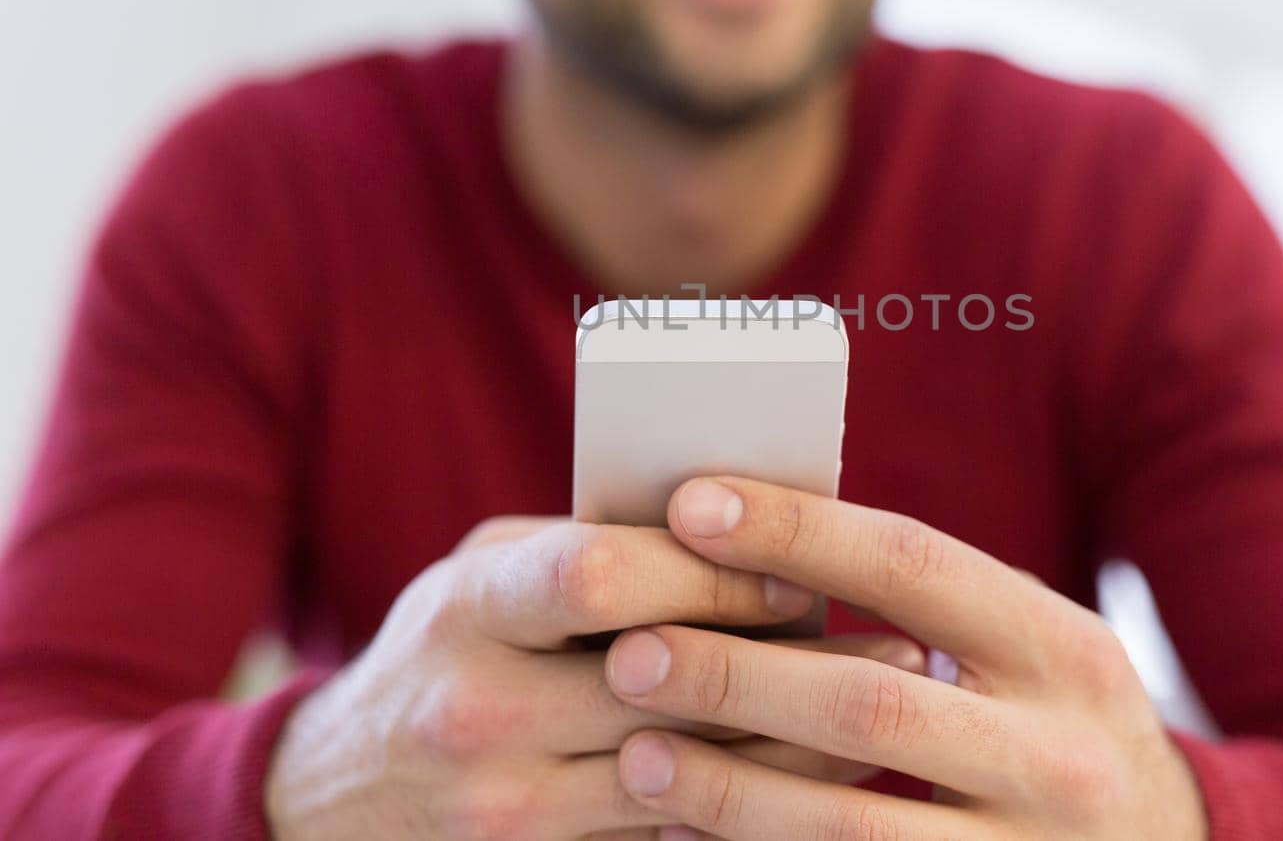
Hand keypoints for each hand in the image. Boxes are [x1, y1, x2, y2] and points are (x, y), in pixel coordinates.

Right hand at [264, 516, 925, 838]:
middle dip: (785, 663)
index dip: (713, 572)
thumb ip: (588, 547)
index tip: (801, 573)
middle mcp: (479, 712)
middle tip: (890, 649)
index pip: (603, 575)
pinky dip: (747, 804)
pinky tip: (814, 778)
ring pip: (689, 776)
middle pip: (665, 682)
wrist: (334, 799)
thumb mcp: (486, 576)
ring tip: (882, 712)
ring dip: (797, 747)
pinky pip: (668, 837)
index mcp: (472, 609)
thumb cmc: (442, 650)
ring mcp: (504, 808)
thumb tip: (742, 531)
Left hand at [602, 478, 1209, 840]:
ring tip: (637, 754)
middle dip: (737, 673)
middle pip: (871, 703)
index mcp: (1065, 649)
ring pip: (852, 826)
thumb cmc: (1057, 724)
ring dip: (729, 787)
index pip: (916, 566)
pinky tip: (687, 830)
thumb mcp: (1032, 647)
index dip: (796, 532)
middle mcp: (1060, 754)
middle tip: (630, 649)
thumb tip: (756, 535)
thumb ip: (931, 603)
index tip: (690, 506)